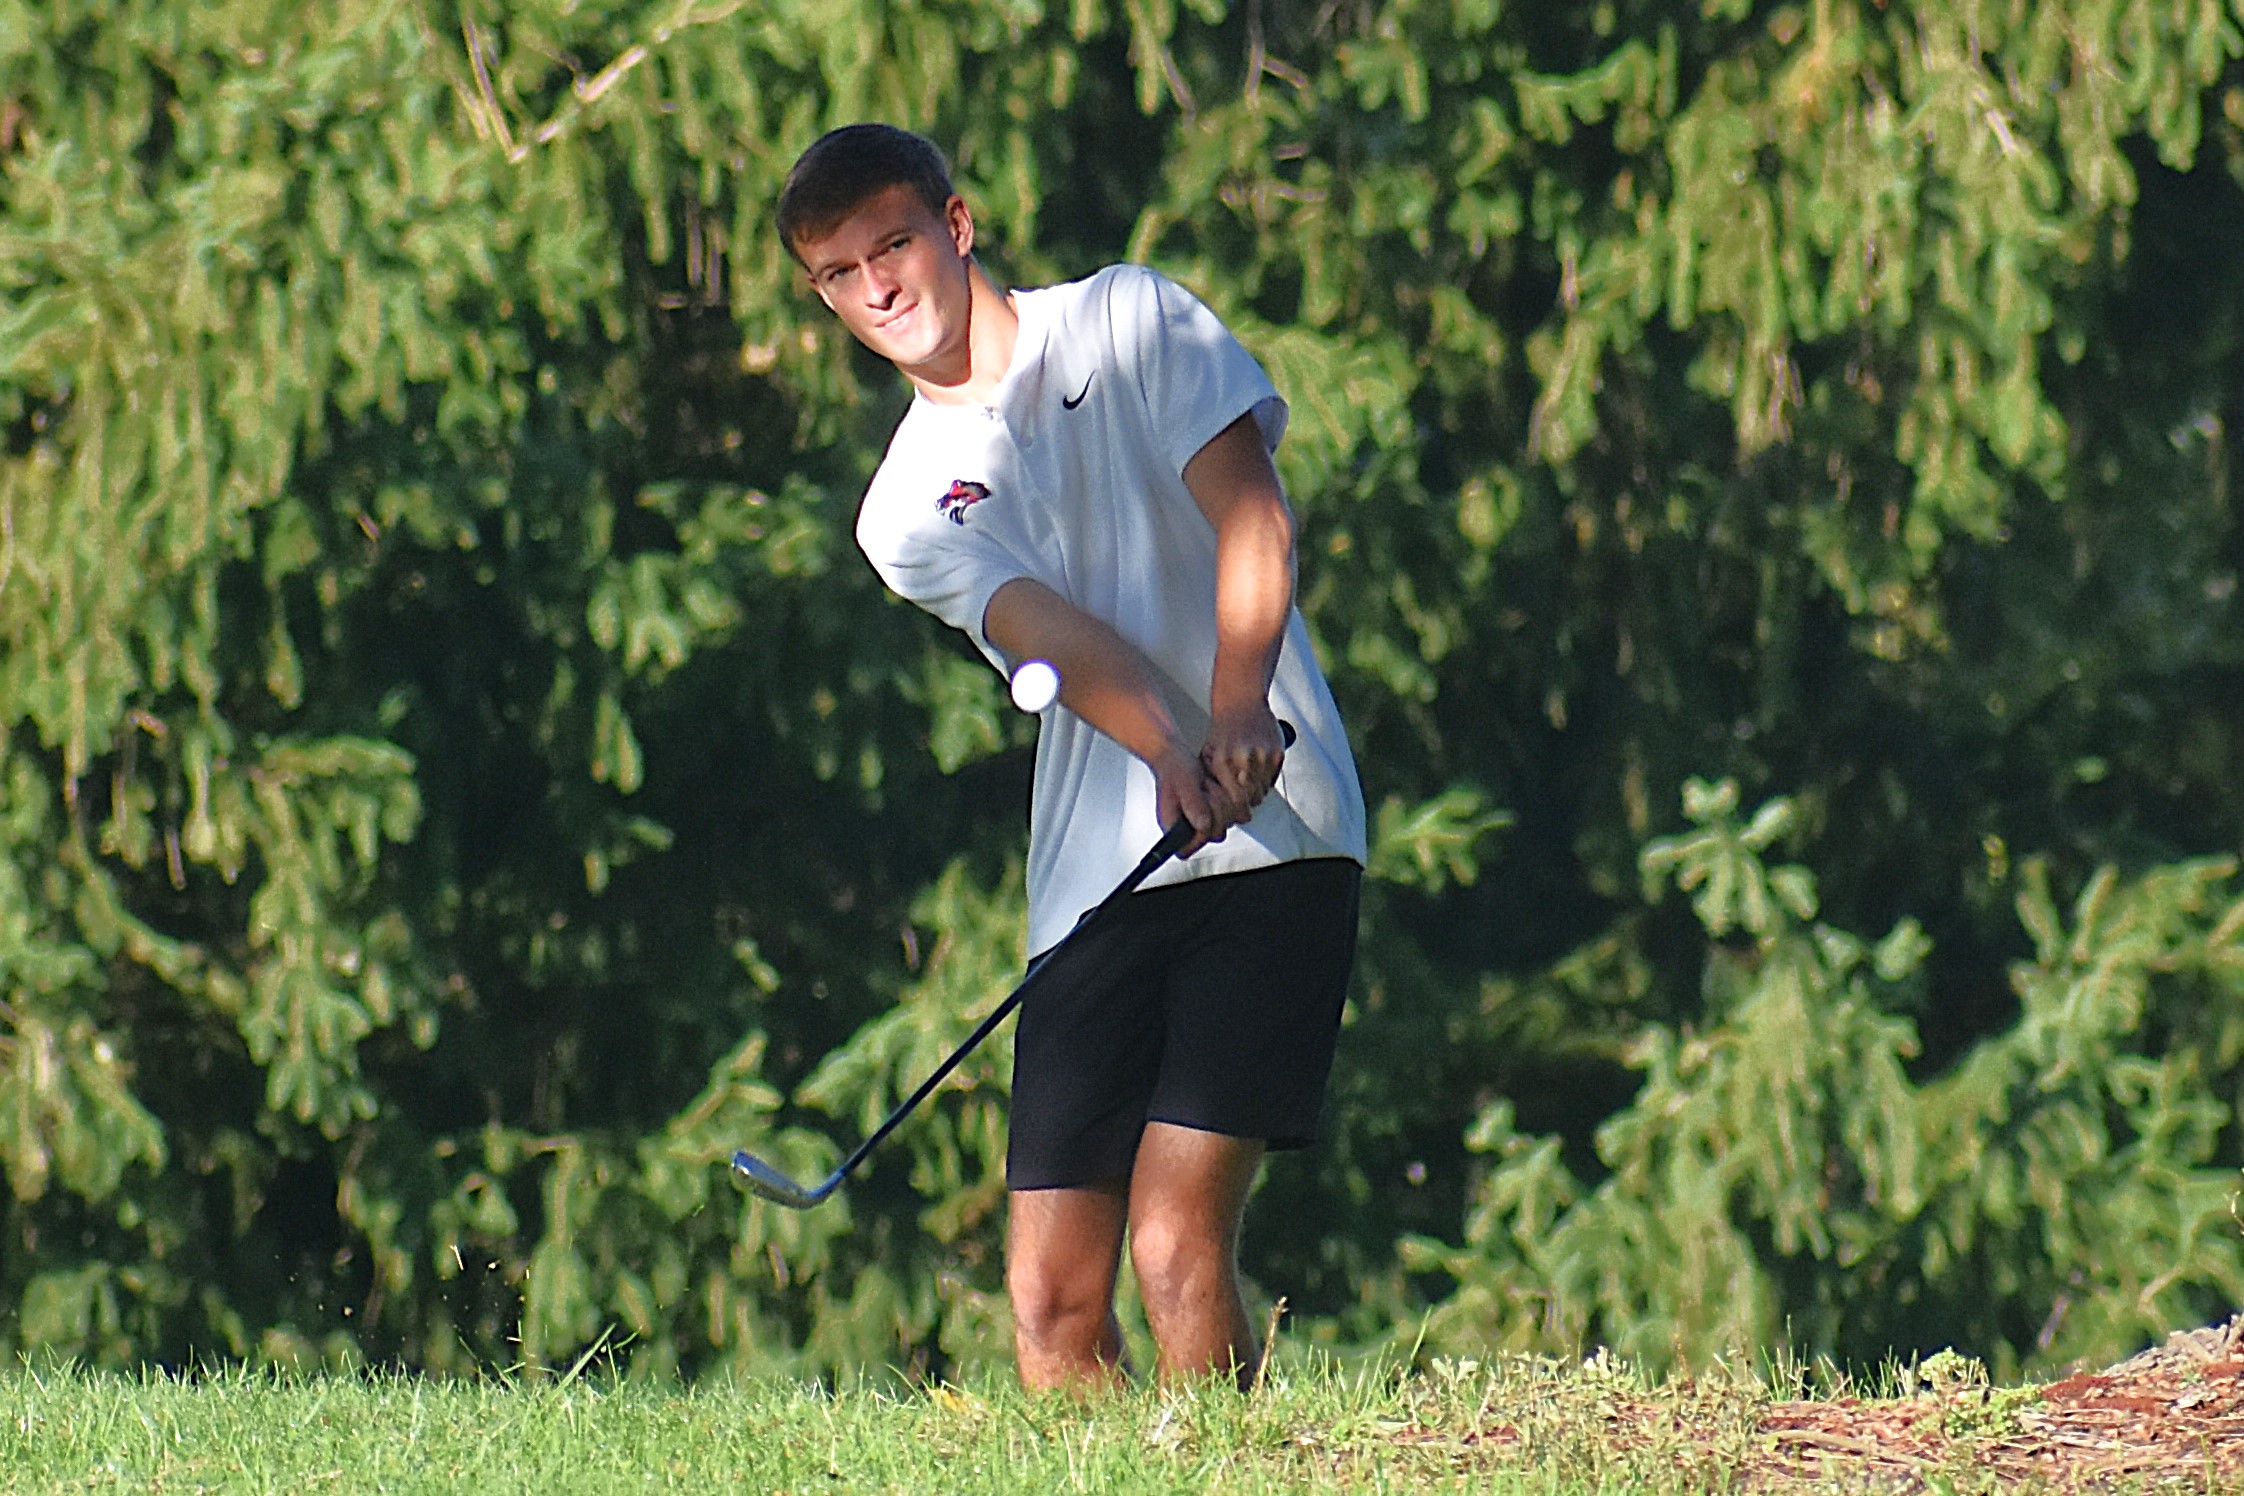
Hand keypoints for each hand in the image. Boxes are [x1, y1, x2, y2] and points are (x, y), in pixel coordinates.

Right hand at [1150, 742, 1226, 854]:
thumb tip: (1202, 825)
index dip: (1198, 837)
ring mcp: (1204, 823)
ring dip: (1222, 801)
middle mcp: (1188, 829)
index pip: (1185, 851)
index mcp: (1172, 827)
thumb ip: (1192, 804)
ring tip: (1207, 786)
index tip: (1202, 818)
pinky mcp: (1217, 814)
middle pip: (1213, 835)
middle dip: (1215, 809)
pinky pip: (1234, 813)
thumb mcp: (1183, 784)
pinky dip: (1229, 797)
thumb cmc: (1175, 770)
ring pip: (1226, 823)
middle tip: (1205, 791)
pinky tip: (1216, 787)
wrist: (1180, 757)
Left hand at [1198, 703, 1285, 828]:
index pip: (1235, 800)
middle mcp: (1244, 758)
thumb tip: (1211, 809)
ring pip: (1264, 790)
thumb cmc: (1223, 730)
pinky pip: (1274, 779)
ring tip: (1248, 782)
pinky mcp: (1277, 752)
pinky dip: (1266, 780)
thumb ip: (1210, 781)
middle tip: (1242, 801)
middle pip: (1252, 798)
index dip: (1236, 810)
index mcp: (1223, 761)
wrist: (1241, 702)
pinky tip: (1257, 771)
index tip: (1235, 812)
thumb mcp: (1207, 754)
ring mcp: (1263, 755)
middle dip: (1247, 803)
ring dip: (1256, 791)